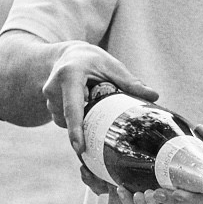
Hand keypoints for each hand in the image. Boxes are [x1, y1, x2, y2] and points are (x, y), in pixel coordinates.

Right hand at [42, 43, 156, 156]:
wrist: (68, 55)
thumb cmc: (93, 60)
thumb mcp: (112, 66)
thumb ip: (130, 82)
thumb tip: (154, 96)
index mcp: (70, 75)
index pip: (73, 107)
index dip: (76, 130)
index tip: (80, 148)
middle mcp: (53, 87)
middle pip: (71, 117)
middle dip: (87, 121)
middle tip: (98, 105)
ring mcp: (48, 98)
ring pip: (66, 121)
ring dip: (82, 117)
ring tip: (89, 96)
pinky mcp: (48, 105)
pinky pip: (64, 120)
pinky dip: (76, 118)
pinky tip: (83, 104)